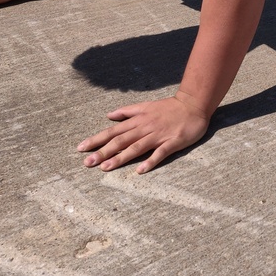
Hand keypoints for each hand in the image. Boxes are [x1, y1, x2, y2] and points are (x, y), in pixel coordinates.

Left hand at [78, 96, 210, 173]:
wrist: (194, 105)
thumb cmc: (169, 107)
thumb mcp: (146, 105)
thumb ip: (127, 111)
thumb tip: (108, 115)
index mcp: (138, 120)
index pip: (113, 131)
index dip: (97, 139)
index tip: (80, 148)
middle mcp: (145, 128)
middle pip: (121, 140)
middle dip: (103, 151)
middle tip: (87, 163)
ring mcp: (159, 135)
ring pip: (136, 147)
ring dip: (121, 158)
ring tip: (106, 168)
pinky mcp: (172, 142)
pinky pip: (160, 153)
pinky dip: (150, 161)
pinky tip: (140, 171)